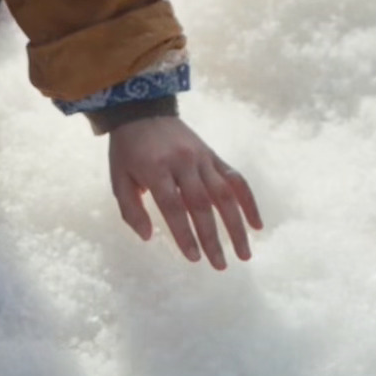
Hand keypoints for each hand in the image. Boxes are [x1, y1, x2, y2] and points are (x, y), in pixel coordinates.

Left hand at [108, 116, 262, 268]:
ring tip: (244, 253)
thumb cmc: (128, 150)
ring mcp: (202, 158)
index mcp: (156, 168)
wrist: (144, 110)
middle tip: (220, 265)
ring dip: (237, 226)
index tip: (194, 257)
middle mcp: (183, 162)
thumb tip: (148, 237)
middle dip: (212, 238)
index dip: (184, 233)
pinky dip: (248, 201)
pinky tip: (256, 225)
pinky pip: (235, 179)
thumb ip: (130, 209)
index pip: (173, 206)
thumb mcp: (118, 178)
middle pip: (202, 204)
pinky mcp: (213, 156)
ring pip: (224, 194)